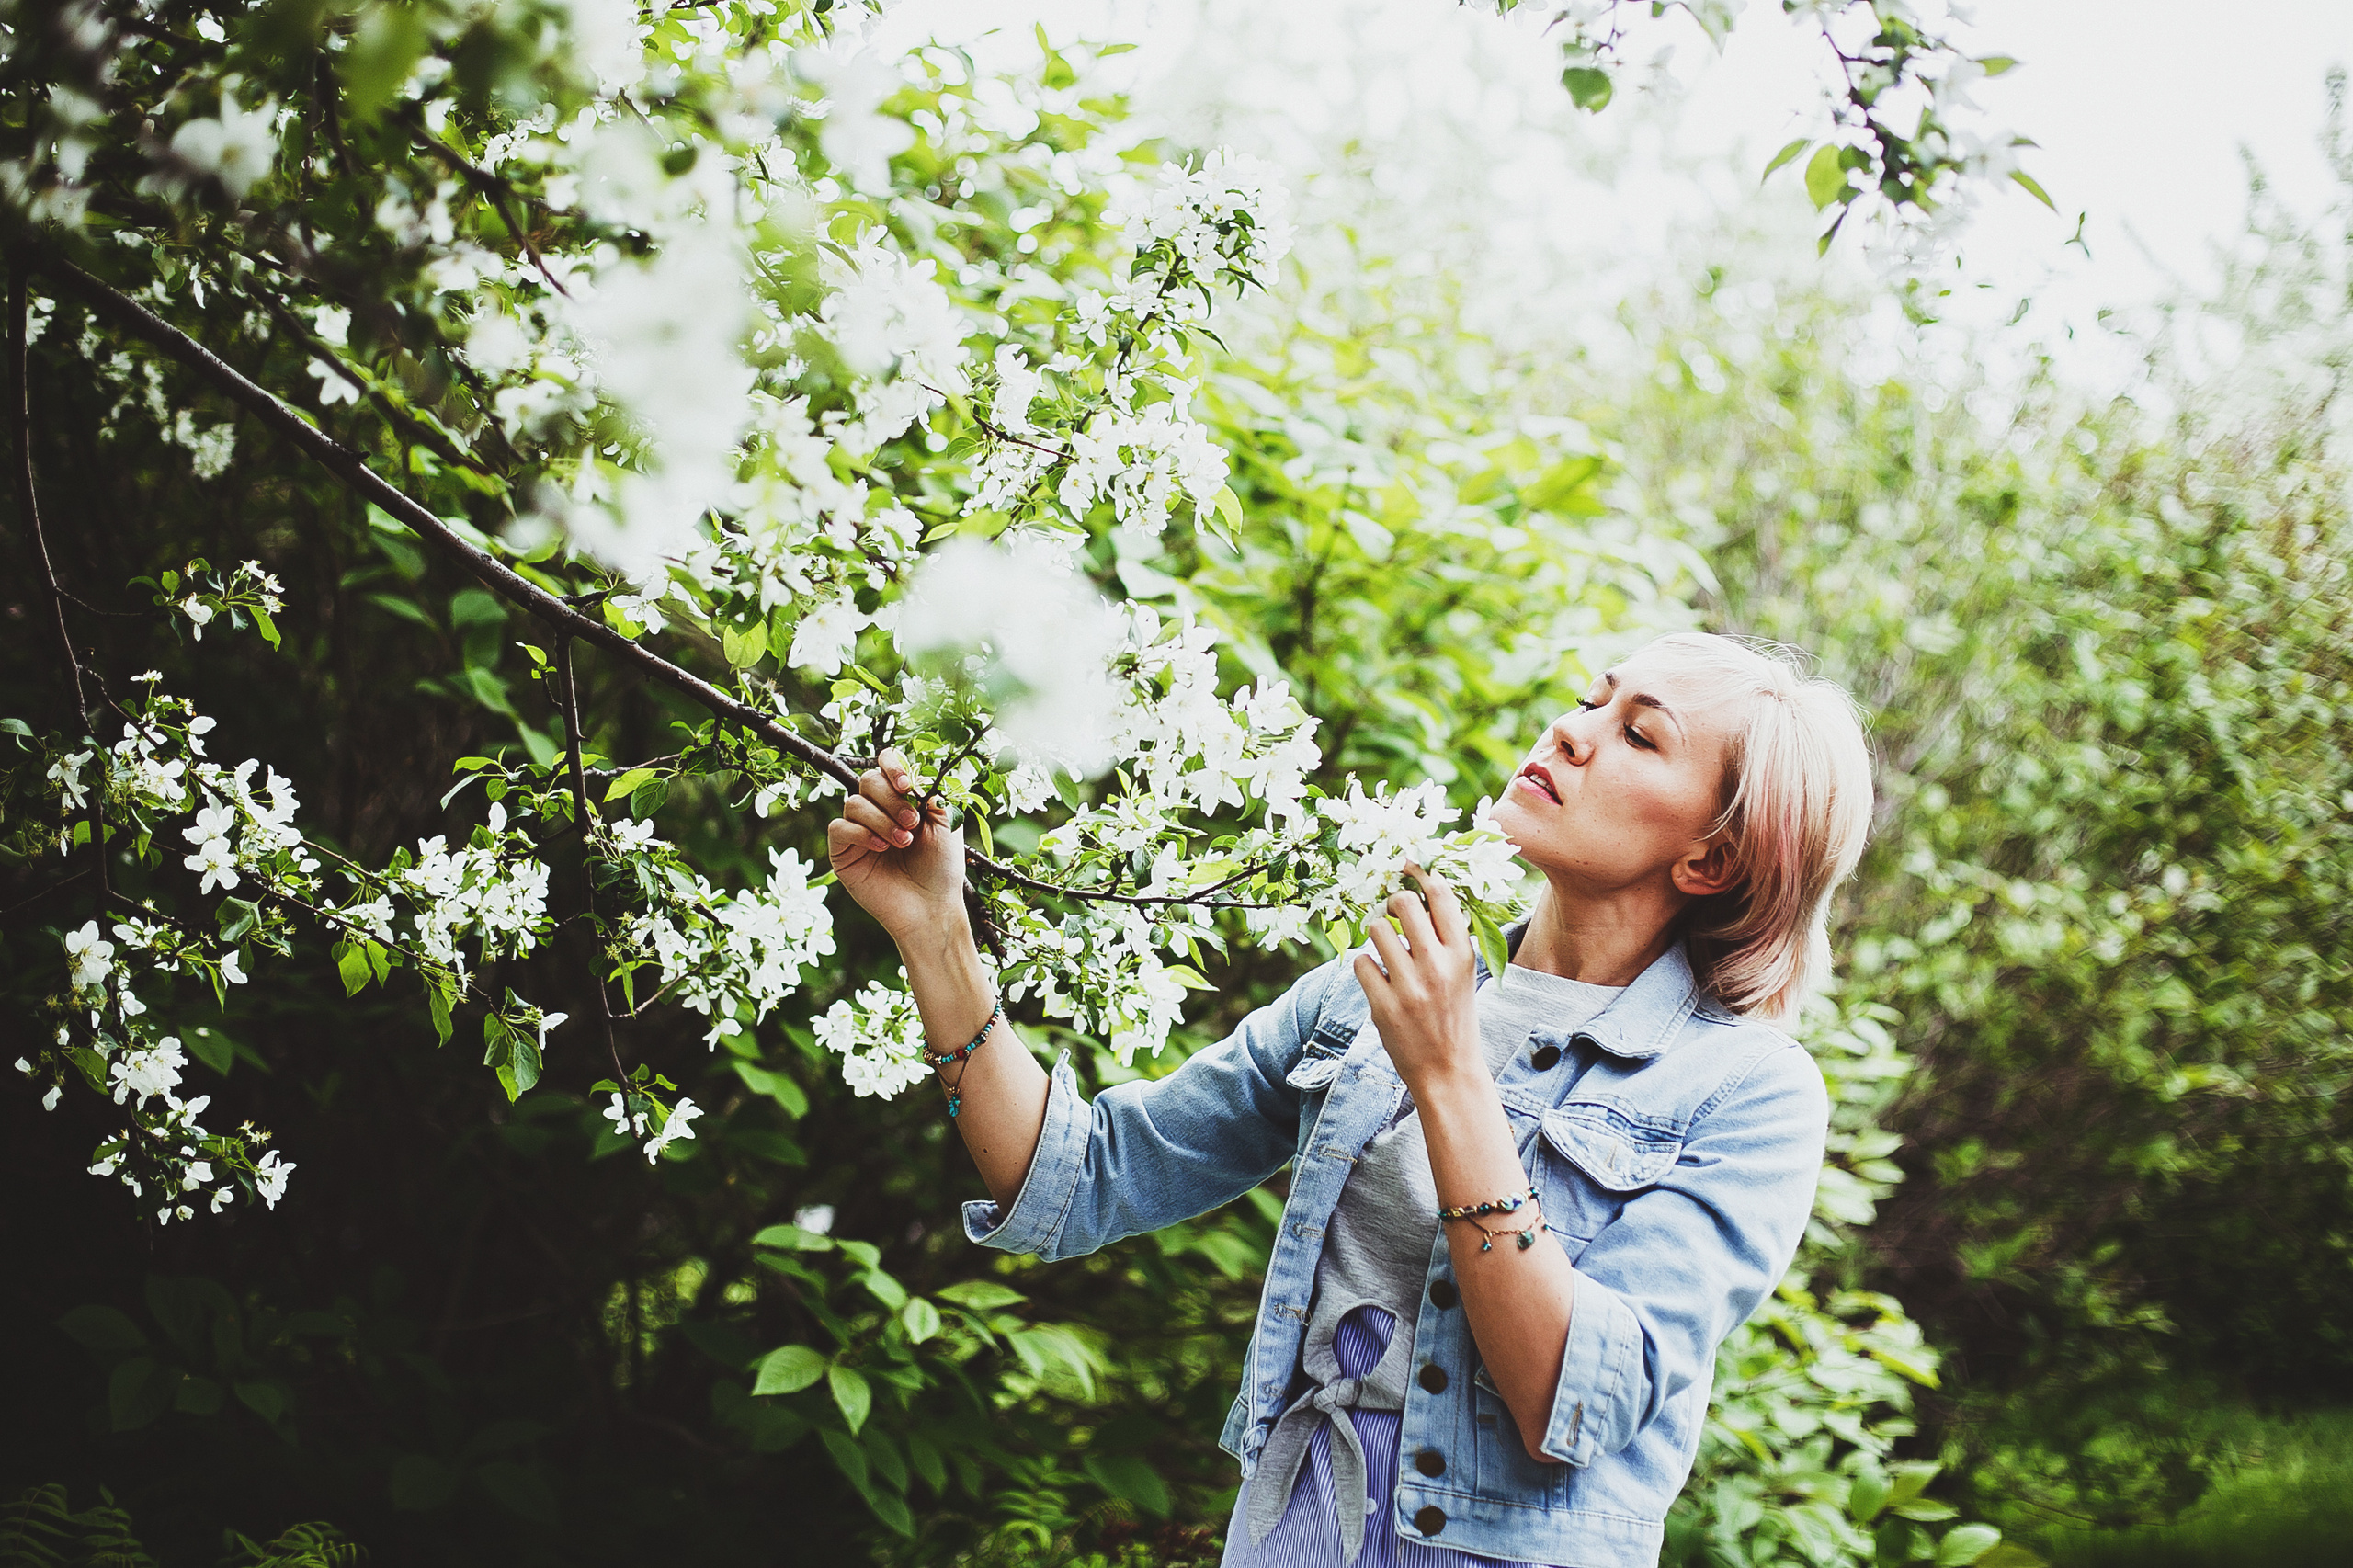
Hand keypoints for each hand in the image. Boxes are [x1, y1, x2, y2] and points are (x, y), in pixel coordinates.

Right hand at [827, 749, 966, 942]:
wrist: (931, 907)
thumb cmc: (942, 867)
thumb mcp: (947, 823)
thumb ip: (931, 791)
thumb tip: (913, 772)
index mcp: (902, 799)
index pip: (886, 765)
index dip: (893, 766)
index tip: (907, 784)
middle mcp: (878, 811)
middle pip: (868, 780)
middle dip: (891, 798)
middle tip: (912, 822)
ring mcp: (859, 831)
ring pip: (854, 803)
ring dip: (881, 820)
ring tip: (904, 842)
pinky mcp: (843, 852)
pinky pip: (839, 827)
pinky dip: (861, 833)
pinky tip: (881, 848)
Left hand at [1353, 865, 1480, 1090]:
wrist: (1448, 1070)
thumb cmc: (1454, 1015)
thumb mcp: (1462, 973)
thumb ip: (1446, 937)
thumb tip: (1422, 889)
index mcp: (1462, 953)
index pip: (1440, 895)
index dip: (1419, 873)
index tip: (1405, 865)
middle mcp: (1437, 965)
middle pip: (1403, 903)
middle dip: (1393, 904)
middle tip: (1393, 917)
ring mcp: (1409, 987)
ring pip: (1377, 929)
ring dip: (1377, 936)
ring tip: (1386, 954)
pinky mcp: (1384, 1006)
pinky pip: (1361, 963)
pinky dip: (1365, 967)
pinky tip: (1378, 981)